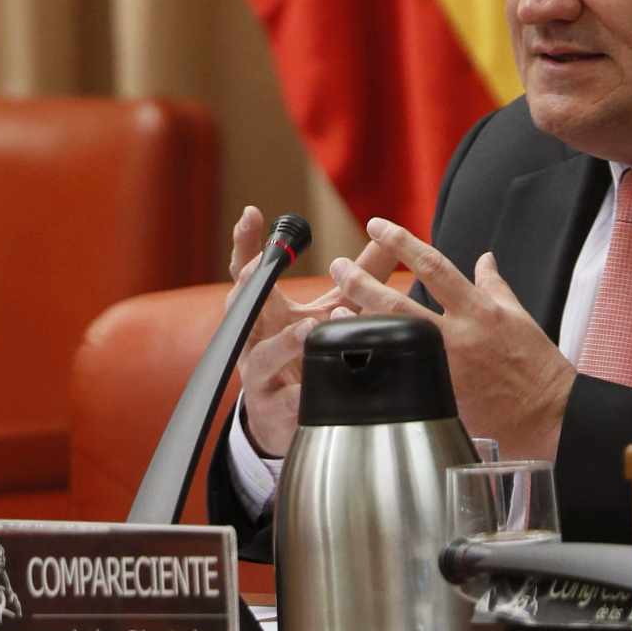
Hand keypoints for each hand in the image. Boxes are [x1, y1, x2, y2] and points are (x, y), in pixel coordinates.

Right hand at [229, 207, 399, 454]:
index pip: (251, 270)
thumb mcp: (332, 310)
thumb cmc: (308, 352)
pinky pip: (284, 401)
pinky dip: (298, 394)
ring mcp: (261, 373)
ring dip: (284, 341)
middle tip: (261, 265)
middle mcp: (256, 338)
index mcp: (268, 310)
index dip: (248, 243)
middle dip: (249, 285)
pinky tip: (310, 389)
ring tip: (307, 328)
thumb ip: (358, 277)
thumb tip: (390, 238)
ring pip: (263, 355)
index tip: (252, 213)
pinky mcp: (273, 409)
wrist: (285, 417)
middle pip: (242, 306)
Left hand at [329, 219, 575, 459]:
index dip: (401, 241)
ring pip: (392, 342)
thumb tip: (484, 259)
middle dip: (362, 283)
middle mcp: (458, 336)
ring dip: (359, 325)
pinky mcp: (440, 401)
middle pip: (398, 304)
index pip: (433, 265)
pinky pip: (401, 378)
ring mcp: (445, 370)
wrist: (550, 417)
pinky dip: (378, 366)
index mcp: (479, 309)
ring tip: (333, 311)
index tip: (376, 225)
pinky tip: (357, 359)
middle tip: (337, 267)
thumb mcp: (519, 315)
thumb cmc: (538, 367)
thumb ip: (494, 285)